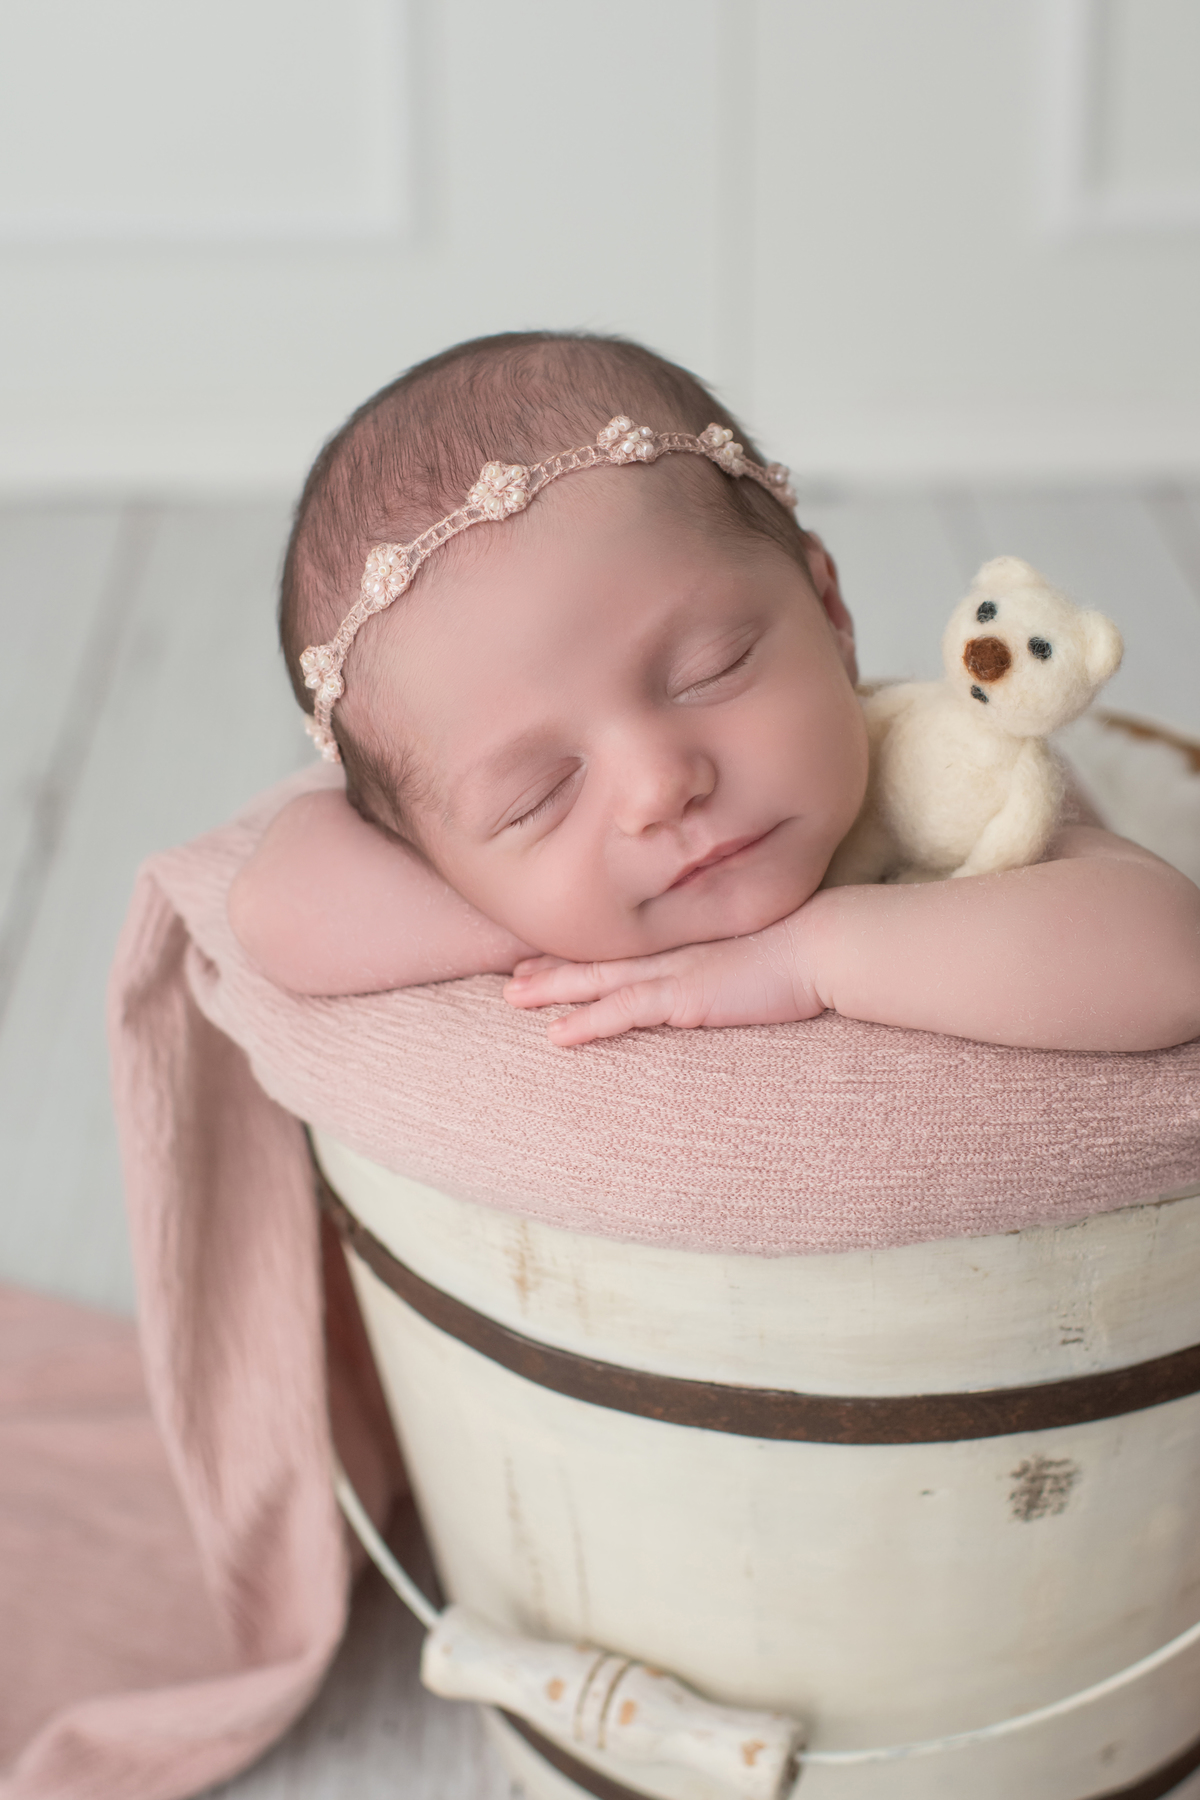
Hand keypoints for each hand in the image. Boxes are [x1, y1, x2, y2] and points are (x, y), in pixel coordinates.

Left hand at [503, 924, 821, 1046]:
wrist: (827, 946)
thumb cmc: (808, 951)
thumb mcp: (763, 956)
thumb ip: (740, 967)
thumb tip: (737, 979)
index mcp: (690, 944)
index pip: (627, 948)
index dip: (587, 952)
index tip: (552, 956)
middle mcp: (674, 953)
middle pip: (600, 959)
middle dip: (553, 968)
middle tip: (513, 978)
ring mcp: (675, 973)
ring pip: (598, 981)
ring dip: (553, 989)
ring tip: (512, 997)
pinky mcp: (684, 998)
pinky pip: (624, 1012)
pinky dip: (587, 1022)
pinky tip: (556, 1035)